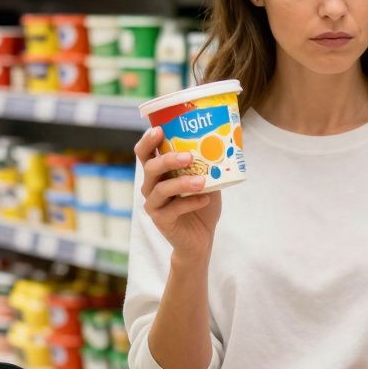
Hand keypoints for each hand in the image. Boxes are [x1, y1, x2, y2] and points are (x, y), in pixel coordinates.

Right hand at [135, 126, 222, 268]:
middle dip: (168, 160)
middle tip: (188, 157)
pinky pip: (173, 209)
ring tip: (202, 181)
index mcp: (158, 173)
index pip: (145, 153)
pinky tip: (205, 199)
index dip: (148, 141)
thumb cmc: (201, 204)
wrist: (201, 238)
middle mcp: (151, 187)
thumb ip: (207, 164)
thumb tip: (222, 142)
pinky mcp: (161, 221)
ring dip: (182, 183)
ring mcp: (154, 205)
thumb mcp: (207, 180)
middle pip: (150, 168)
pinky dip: (190, 202)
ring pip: (160, 189)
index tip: (159, 129)